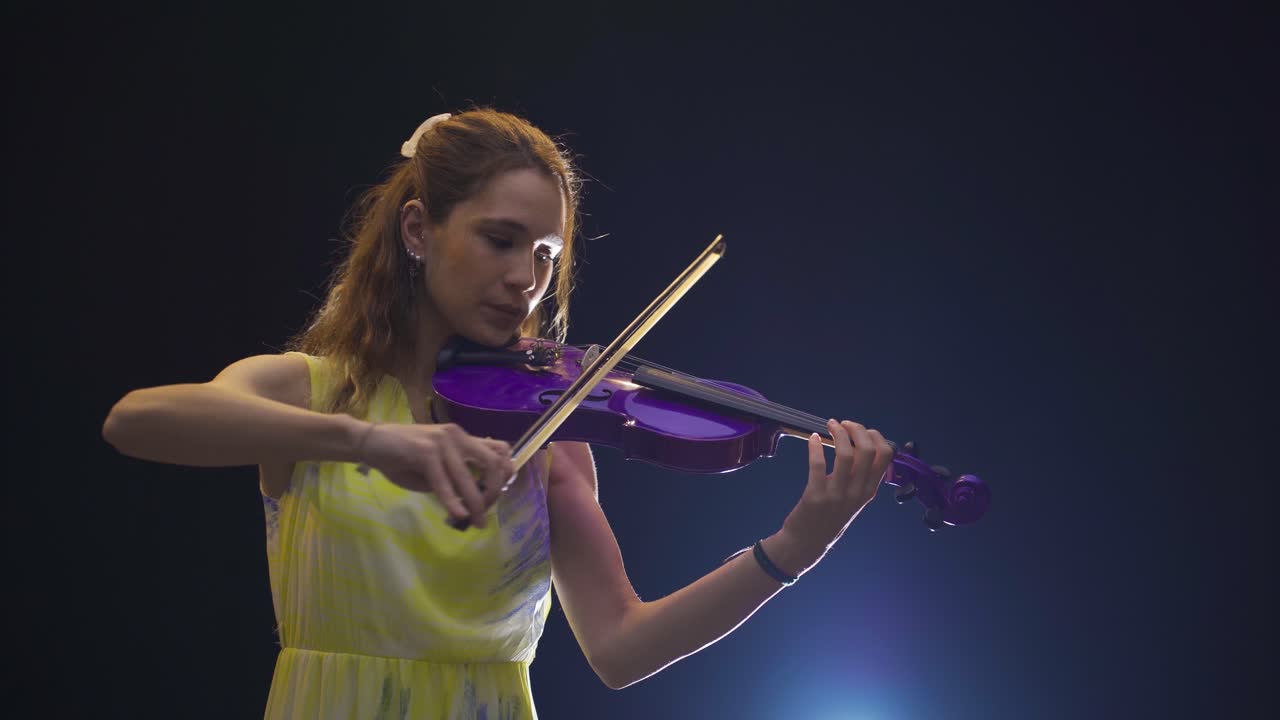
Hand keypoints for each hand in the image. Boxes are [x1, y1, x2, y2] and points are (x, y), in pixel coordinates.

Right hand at [358, 422, 513, 527]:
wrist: (370, 442)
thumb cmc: (401, 457)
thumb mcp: (435, 465)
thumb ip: (453, 476)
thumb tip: (472, 500)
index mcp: (462, 438)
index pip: (499, 450)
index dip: (505, 474)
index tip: (496, 497)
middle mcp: (457, 436)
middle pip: (493, 462)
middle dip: (495, 490)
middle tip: (486, 512)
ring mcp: (441, 441)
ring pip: (468, 476)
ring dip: (475, 503)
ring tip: (476, 522)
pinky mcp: (424, 451)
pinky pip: (443, 481)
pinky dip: (452, 500)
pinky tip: (457, 515)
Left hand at [779, 419, 894, 570]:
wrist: (806, 544)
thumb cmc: (829, 518)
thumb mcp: (853, 500)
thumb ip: (859, 477)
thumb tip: (857, 443)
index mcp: (869, 491)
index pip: (885, 456)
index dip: (875, 436)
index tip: (860, 430)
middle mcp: (857, 493)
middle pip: (868, 450)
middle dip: (857, 429)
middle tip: (843, 424)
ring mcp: (838, 495)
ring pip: (846, 454)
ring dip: (838, 433)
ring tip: (830, 425)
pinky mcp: (816, 496)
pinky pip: (818, 464)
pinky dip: (815, 447)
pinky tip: (813, 439)